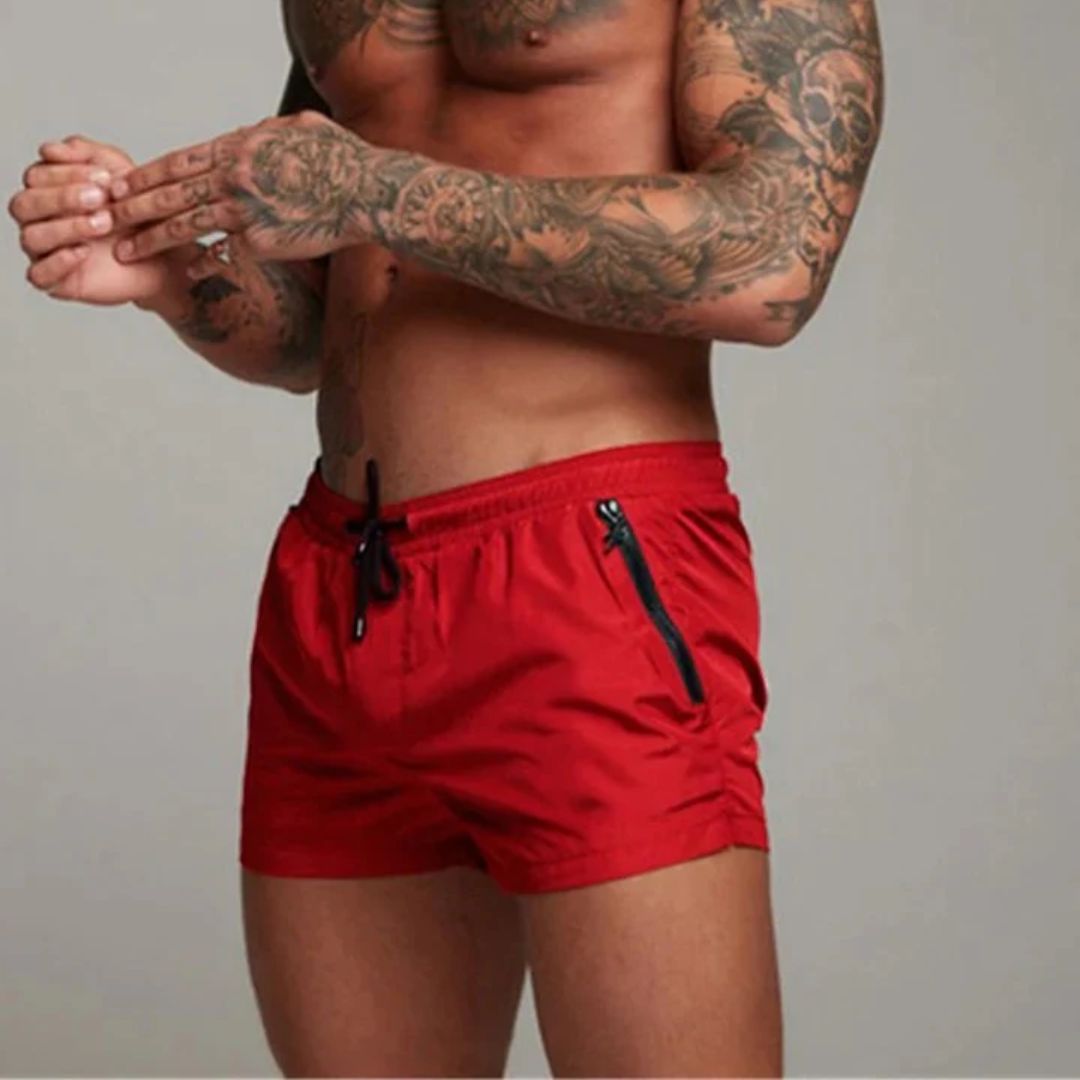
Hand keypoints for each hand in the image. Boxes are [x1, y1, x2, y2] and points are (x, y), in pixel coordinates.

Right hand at [7, 134, 190, 304]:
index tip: (104, 178)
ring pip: (31, 236)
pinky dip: (58, 262)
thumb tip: (50, 149)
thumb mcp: (120, 173)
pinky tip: (83, 252)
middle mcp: (41, 220)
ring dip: (66, 227)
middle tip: (100, 199)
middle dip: (62, 198)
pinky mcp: (58, 281)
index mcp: (49, 190)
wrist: (166, 255)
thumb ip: (87, 154)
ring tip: (103, 224)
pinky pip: (39, 275)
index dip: (66, 173)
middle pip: (25, 204)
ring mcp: (46, 251)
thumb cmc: (139, 214)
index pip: (36, 176)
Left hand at [108, 111, 379, 265]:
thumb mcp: (299, 130)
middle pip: (170, 191)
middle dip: (134, 204)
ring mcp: (243, 210)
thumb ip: (268, 133)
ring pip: (184, 224)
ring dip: (151, 239)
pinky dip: (201, 263)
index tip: (123, 182)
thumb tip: (255, 133)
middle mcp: (233, 177)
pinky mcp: (260, 241)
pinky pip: (222, 253)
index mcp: (239, 148)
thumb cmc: (341, 160)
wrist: (365, 194)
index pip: (179, 161)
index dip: (147, 173)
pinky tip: (186, 272)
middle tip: (106, 215)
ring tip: (126, 250)